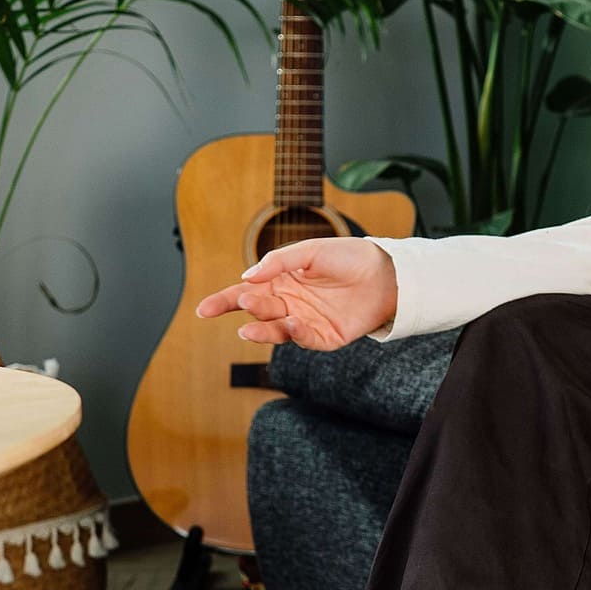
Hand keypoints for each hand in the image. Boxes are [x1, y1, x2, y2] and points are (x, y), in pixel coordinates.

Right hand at [195, 237, 397, 350]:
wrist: (387, 273)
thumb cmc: (348, 257)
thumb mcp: (310, 250)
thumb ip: (277, 261)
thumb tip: (246, 277)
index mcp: (281, 281)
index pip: (245, 292)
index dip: (223, 301)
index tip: (203, 310)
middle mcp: (289, 303)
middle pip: (257, 311)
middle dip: (246, 309)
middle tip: (244, 302)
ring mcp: (305, 322)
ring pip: (275, 330)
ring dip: (262, 330)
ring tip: (249, 329)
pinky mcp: (324, 338)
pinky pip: (303, 339)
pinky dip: (294, 333)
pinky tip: (291, 322)